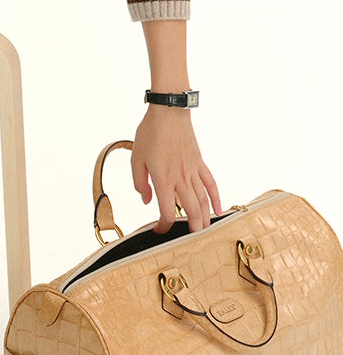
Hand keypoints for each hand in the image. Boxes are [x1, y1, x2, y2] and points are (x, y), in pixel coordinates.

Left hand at [131, 105, 221, 233]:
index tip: (159, 230)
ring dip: (205, 218)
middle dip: (192, 230)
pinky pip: (211, 184)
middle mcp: (180, 178)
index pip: (166, 211)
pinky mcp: (200, 163)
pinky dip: (216, 198)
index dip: (164, 226)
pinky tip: (218, 210)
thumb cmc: (150, 132)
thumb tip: (146, 200)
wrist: (169, 112)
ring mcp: (193, 171)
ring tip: (204, 232)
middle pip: (192, 211)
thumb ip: (139, 182)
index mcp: (163, 179)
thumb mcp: (136, 158)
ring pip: (203, 200)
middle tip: (190, 242)